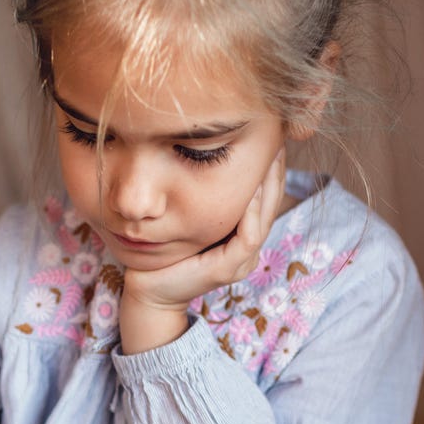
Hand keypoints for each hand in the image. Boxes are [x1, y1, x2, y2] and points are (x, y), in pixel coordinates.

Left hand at [119, 147, 285, 352]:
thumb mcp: (189, 216)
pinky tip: (247, 188)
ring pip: (264, 219)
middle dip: (275, 169)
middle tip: (276, 135)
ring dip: (268, 186)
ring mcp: (241, 262)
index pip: (265, 196)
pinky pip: (248, 236)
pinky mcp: (227, 270)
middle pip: (271, 203)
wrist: (147, 289)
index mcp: (242, 236)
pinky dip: (250, 211)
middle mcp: (247, 249)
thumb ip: (203, 194)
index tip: (268, 134)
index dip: (270, 167)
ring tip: (269, 154)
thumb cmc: (164, 250)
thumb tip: (206, 153)